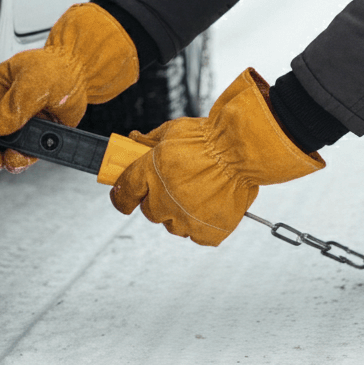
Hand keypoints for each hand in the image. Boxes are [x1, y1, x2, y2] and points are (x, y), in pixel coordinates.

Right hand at [0, 3, 138, 173]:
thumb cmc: (55, 68)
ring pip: (1, 151)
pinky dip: (25, 159)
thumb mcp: (34, 79)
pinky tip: (30, 154)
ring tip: (19, 156)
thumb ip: (17, 103)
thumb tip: (0, 126)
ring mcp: (14, 125)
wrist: (78, 75)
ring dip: (8, 158)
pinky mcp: (29, 137)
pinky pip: (21, 154)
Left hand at [110, 68, 324, 244]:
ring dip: (180, 213)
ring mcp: (184, 219)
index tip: (124, 197)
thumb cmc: (208, 137)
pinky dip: (203, 224)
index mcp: (149, 174)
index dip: (122, 195)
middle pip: (149, 211)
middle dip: (157, 200)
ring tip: (199, 191)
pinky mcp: (206, 232)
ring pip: (173, 224)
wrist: (241, 149)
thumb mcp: (173, 130)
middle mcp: (162, 200)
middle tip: (175, 185)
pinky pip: (197, 235)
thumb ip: (150, 140)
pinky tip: (212, 204)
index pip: (123, 193)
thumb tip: (134, 139)